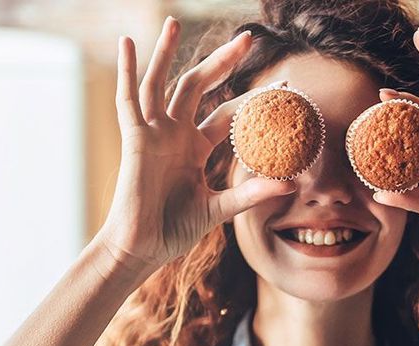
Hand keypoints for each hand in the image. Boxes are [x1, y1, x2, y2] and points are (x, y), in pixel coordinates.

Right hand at [99, 17, 296, 269]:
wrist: (142, 249)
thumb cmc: (174, 230)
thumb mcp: (219, 209)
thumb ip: (251, 194)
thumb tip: (292, 185)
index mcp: (195, 148)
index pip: (228, 114)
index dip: (253, 99)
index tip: (284, 86)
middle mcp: (175, 134)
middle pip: (199, 86)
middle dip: (222, 62)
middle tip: (248, 37)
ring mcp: (153, 134)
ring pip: (161, 83)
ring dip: (166, 52)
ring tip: (174, 22)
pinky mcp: (134, 139)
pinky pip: (129, 99)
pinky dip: (127, 71)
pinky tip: (127, 43)